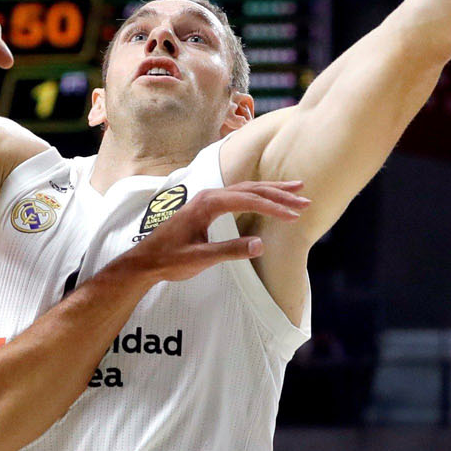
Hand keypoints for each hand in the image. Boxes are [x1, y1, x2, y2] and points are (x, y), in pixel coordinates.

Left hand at [116, 181, 308, 282]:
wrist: (146, 260)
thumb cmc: (169, 259)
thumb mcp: (200, 259)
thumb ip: (229, 251)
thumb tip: (260, 244)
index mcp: (207, 204)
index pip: (248, 199)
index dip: (274, 206)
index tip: (294, 215)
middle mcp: (209, 196)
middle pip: (251, 189)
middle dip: (279, 194)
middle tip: (305, 198)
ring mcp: (208, 199)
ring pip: (246, 189)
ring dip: (271, 191)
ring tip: (296, 190)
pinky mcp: (208, 207)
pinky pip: (239, 195)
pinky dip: (258, 195)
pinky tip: (269, 197)